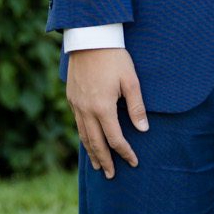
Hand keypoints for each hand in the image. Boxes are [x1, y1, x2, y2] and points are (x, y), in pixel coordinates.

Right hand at [66, 48, 148, 177]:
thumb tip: (143, 130)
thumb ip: (136, 107)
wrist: (89, 38)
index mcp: (102, 107)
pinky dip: (83, 137)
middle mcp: (86, 110)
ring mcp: (76, 104)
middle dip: (105, 160)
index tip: (134, 162)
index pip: (115, 138)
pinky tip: (88, 141)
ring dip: (92, 152)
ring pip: (83, 135)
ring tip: (98, 166)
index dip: (125, 152)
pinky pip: (77, 123)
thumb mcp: (131, 80)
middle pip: (96, 143)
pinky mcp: (71, 98)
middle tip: (112, 175)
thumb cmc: (114, 58)